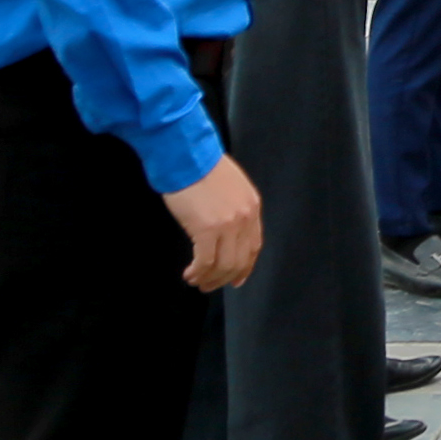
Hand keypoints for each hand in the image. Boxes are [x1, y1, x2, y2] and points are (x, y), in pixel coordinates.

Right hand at [160, 153, 264, 289]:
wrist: (186, 153)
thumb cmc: (201, 165)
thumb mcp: (230, 185)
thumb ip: (234, 207)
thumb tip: (226, 232)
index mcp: (251, 206)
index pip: (254, 246)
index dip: (245, 267)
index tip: (236, 279)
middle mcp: (244, 217)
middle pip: (240, 261)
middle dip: (224, 279)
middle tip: (209, 286)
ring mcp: (227, 224)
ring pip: (223, 266)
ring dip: (209, 279)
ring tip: (196, 281)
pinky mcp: (206, 229)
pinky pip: (205, 262)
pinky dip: (197, 272)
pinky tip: (189, 274)